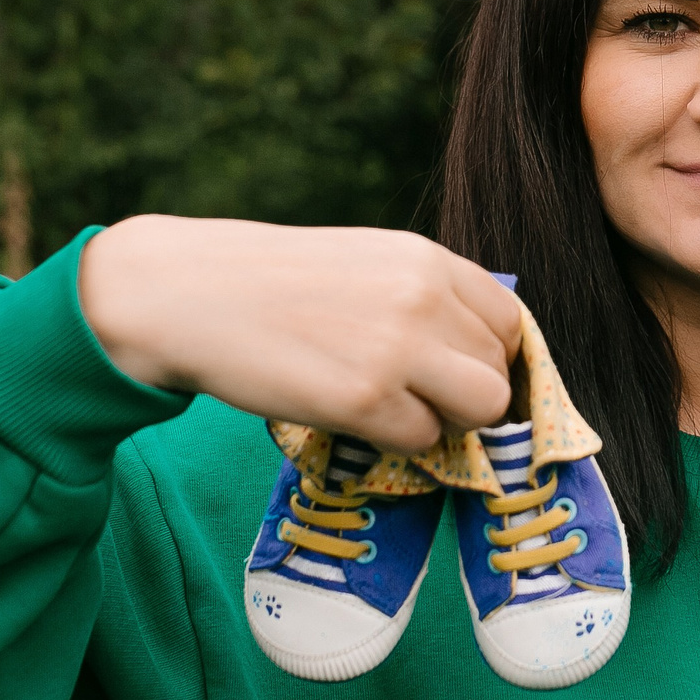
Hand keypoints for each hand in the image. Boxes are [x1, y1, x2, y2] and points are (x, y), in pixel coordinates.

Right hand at [78, 217, 518, 452]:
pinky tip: (355, 418)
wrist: (190, 293)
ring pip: (479, 409)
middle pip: (499, 371)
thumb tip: (473, 348)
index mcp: (426, 259)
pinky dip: (397, 440)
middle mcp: (423, 299)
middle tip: (419, 399)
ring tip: (394, 410)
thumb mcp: (365, 260)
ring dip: (444, 421)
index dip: (491, 356)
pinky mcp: (364, 400)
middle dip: (468, 394)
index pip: (509, 321)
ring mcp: (398, 350)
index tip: (459, 373)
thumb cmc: (273, 281)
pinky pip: (421, 440)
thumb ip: (422, 293)